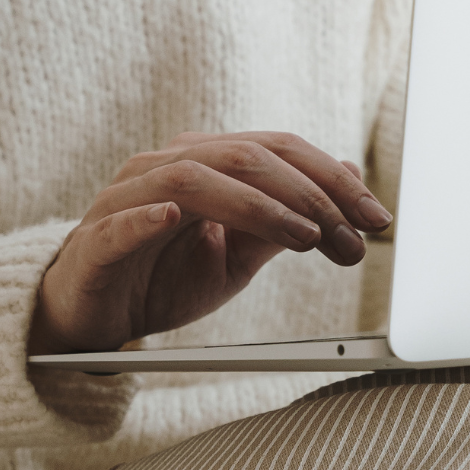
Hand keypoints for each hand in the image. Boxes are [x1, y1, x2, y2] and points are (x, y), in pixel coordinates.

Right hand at [28, 131, 391, 355]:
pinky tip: (175, 217)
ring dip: (257, 206)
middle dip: (311, 196)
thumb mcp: (241, 255)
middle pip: (247, 158)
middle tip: (351, 236)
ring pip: (194, 180)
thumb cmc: (165, 276)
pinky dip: (149, 215)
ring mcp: (126, 198)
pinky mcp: (94, 239)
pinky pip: (120, 221)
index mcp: (208, 163)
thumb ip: (289, 219)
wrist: (93, 318)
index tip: (376, 218)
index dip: (334, 180)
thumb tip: (348, 180)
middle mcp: (168, 167)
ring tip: (303, 237)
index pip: (280, 151)